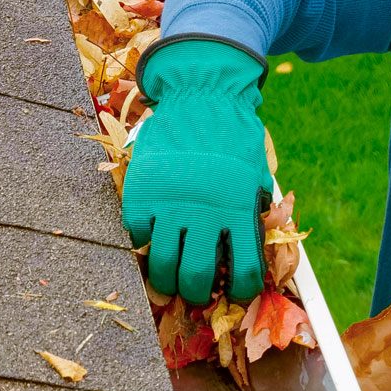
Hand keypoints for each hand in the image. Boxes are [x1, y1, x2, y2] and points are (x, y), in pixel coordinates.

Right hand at [121, 36, 273, 303]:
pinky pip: (137, 234)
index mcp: (239, 210)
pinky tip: (149, 239)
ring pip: (163, 264)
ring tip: (168, 282)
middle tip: (194, 293)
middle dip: (196, 294)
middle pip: (197, 276)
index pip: (245, 269)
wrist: (202, 95)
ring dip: (165, 281)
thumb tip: (249, 249)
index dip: (242, 291)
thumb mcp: (253, 175)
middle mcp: (205, 212)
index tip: (237, 295)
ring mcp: (171, 204)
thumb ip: (250, 211)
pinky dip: (141, 243)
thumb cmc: (233, 137)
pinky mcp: (142, 192)